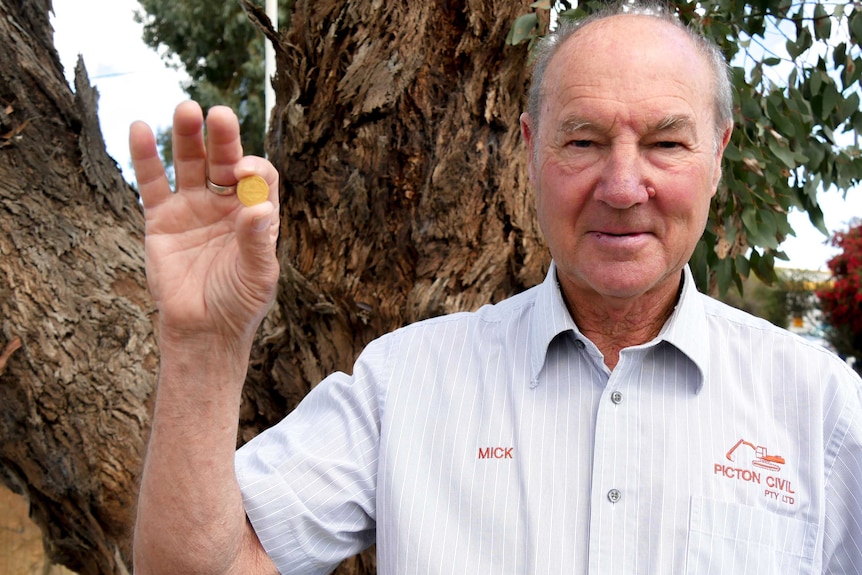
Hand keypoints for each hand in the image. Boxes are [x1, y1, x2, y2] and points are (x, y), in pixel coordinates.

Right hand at [129, 101, 279, 344]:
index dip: (254, 168)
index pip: (259, 177)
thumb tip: (258, 209)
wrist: (202, 331)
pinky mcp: (162, 219)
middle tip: (218, 115)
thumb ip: (257, 243)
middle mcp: (226, 204)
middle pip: (224, 161)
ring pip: (190, 164)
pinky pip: (154, 183)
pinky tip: (140, 128)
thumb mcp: (258, 276)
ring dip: (187, 136)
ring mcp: (193, 208)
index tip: (243, 172)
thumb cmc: (239, 304)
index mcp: (257, 213)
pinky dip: (146, 156)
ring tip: (186, 108)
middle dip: (223, 138)